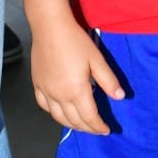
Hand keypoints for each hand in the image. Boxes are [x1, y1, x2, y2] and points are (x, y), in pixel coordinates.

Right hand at [31, 17, 125, 134]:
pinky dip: (54, 114)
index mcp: (76, 91)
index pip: (89, 117)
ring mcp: (46, 91)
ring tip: (81, 126)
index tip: (106, 130)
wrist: (50, 27)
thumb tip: (120, 97)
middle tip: (97, 130)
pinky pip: (44, 106)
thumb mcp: (97, 59)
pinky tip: (60, 112)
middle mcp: (59, 96)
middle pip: (74, 121)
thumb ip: (108, 80)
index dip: (98, 127)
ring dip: (71, 125)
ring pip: (58, 117)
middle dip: (87, 129)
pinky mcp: (37, 85)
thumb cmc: (75, 41)